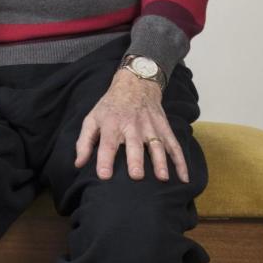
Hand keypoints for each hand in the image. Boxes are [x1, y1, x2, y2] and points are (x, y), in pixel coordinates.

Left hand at [74, 69, 188, 182]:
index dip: (104, 159)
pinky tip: (183, 177)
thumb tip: (78, 164)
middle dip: (135, 159)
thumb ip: (84, 142)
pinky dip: (180, 161)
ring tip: (162, 178)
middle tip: (137, 176)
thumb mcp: (92, 119)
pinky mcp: (164, 128)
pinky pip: (174, 145)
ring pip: (156, 145)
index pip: (107, 143)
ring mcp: (150, 127)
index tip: (104, 175)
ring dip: (160, 161)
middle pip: (134, 144)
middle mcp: (132, 125)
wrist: (136, 83)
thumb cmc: (110, 106)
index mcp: (112, 124)